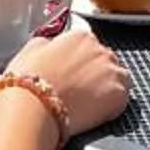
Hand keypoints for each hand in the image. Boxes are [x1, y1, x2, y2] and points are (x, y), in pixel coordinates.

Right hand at [7, 24, 130, 138]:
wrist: (32, 108)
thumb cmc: (27, 81)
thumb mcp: (30, 49)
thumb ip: (47, 43)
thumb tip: (51, 45)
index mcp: (81, 36)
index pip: (88, 45)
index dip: (78, 61)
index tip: (72, 73)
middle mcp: (101, 49)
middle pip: (104, 60)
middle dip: (94, 73)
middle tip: (77, 90)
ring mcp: (113, 72)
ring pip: (117, 78)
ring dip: (106, 87)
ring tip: (86, 102)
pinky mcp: (119, 95)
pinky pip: (122, 98)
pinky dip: (111, 105)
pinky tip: (93, 112)